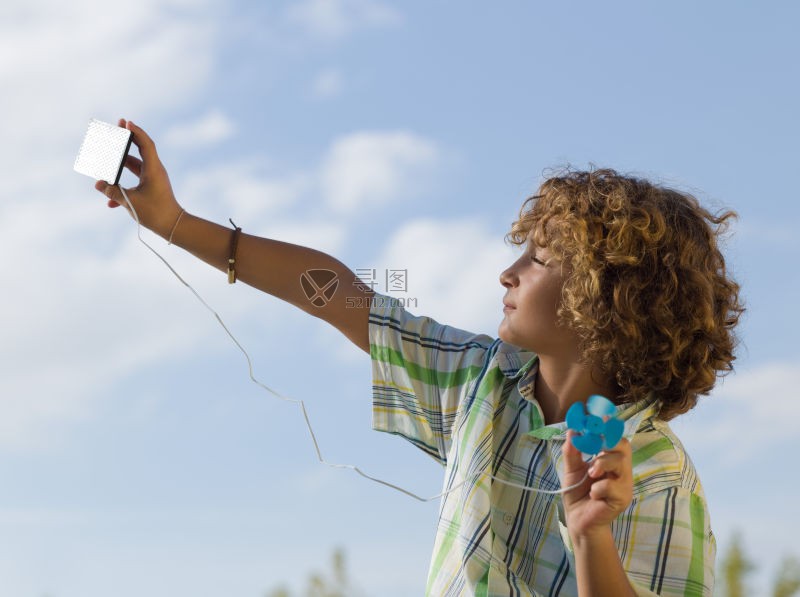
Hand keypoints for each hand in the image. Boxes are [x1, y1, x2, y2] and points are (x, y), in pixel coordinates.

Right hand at [94, 119, 182, 238]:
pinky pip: (134, 181)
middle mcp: (154, 171)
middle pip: (140, 150)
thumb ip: (113, 192)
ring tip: (107, 156)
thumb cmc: (155, 213)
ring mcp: (153, 179)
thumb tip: (98, 184)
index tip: (126, 122)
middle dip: (127, 139)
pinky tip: (110, 202)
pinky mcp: (151, 188)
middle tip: (117, 127)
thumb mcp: (131, 202)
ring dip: (121, 163)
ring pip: (135, 166)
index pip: (146, 144)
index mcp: (153, 169)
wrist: (173, 227)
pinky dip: (123, 185)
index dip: (136, 132)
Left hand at [561, 430, 632, 544]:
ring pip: (621, 462)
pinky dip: (599, 488)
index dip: (610, 427)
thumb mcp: (571, 470)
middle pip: (623, 446)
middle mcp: (620, 470)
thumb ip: (572, 452)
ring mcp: (624, 484)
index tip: (601, 417)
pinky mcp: (623, 499)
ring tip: (591, 474)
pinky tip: (594, 495)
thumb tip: (572, 431)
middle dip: (608, 442)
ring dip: (602, 464)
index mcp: (609, 460)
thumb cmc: (578, 495)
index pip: (615, 438)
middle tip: (594, 448)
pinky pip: (613, 486)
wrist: (578, 521)